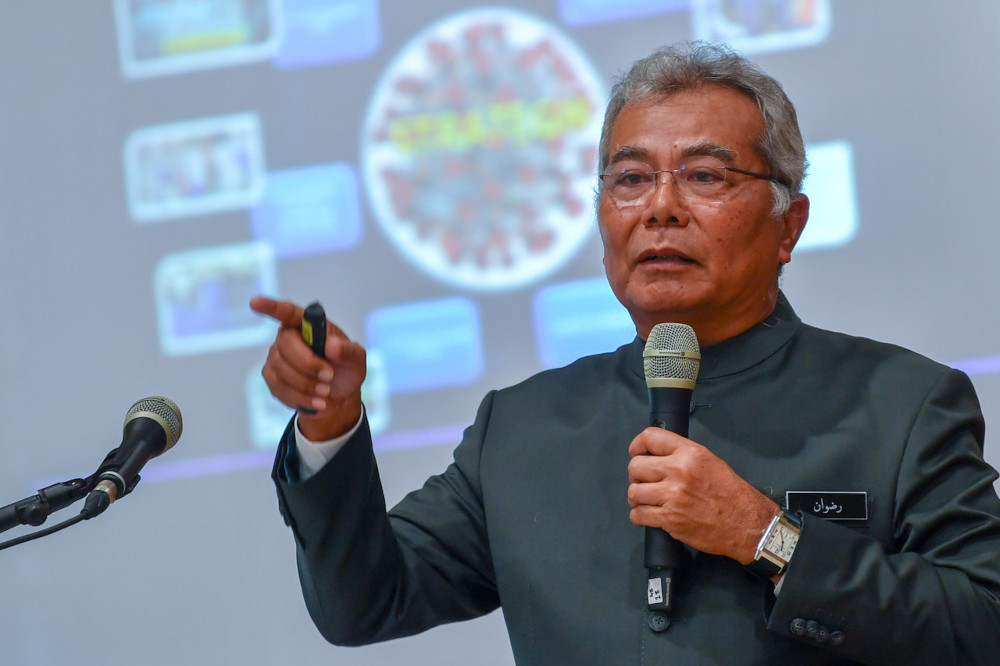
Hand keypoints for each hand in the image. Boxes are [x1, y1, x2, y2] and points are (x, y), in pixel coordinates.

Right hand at [250, 296, 366, 440]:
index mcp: (308, 324)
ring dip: (306, 384)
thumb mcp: (357, 360)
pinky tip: (315, 401)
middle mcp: (288, 337)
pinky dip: (300, 397)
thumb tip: (332, 344)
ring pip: (280, 369)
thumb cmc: (346, 370)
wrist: (339, 397)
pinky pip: (278, 387)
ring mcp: (277, 357)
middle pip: (285, 345)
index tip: (255, 302)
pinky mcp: (272, 377)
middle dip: (308, 364)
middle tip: (329, 376)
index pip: (287, 312)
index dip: (271, 307)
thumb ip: (348, 351)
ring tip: (326, 392)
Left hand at [627, 427, 778, 563]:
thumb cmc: (731, 492)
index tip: (637, 454)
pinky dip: (638, 517)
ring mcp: (673, 496)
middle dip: (636, 476)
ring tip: (646, 501)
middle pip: (635, 466)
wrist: (747, 523)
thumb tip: (656, 453)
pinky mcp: (670, 519)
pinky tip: (646, 515)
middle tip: (644, 482)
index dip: (637, 446)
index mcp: (689, 453)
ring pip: (633, 492)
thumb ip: (681, 453)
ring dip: (636, 498)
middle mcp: (678, 471)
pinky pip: (639, 515)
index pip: (649, 437)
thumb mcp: (709, 460)